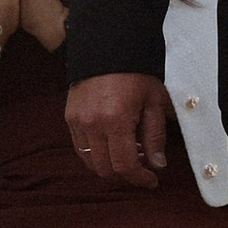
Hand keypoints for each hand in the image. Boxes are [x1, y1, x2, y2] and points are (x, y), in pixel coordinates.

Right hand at [66, 71, 168, 185]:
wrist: (109, 46)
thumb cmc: (136, 71)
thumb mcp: (154, 101)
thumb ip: (155, 135)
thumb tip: (157, 164)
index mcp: (116, 120)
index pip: (125, 165)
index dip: (139, 179)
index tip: (151, 181)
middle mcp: (92, 124)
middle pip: (105, 169)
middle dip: (125, 174)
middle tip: (141, 166)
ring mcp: (77, 121)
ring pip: (89, 161)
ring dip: (109, 164)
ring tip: (127, 151)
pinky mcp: (70, 116)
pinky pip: (80, 147)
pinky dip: (95, 152)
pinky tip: (111, 142)